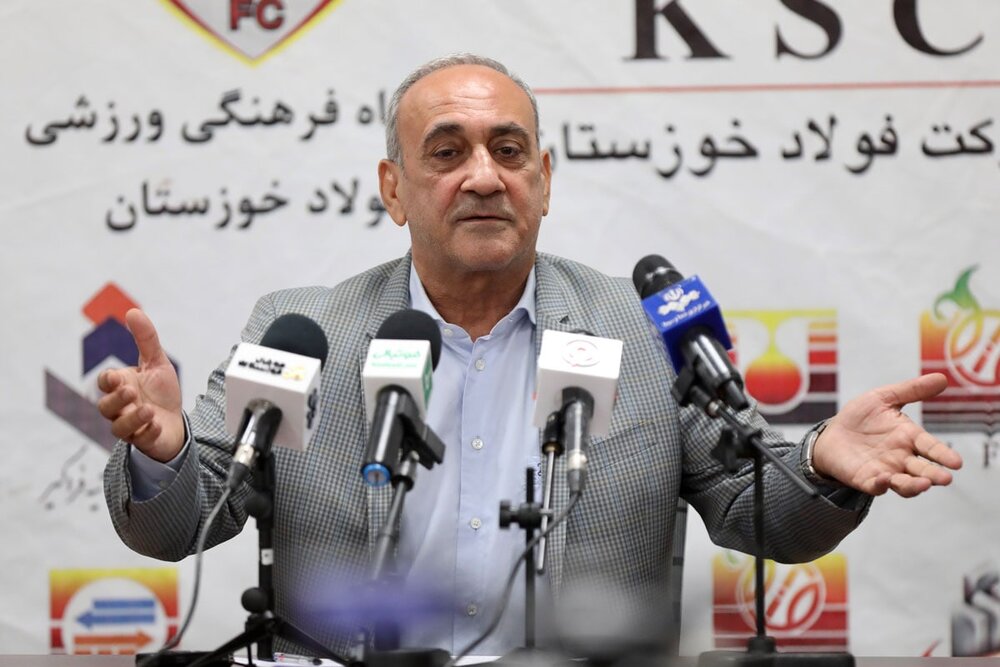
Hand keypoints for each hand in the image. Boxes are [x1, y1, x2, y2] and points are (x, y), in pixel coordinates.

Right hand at [97, 309, 184, 461]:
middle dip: (115, 400)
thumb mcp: (157, 363)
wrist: (176, 420)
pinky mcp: (145, 440)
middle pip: (104, 407)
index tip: (118, 377)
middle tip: (131, 391)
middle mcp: (121, 408)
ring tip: (147, 410)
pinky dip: (147, 433)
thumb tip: (133, 311)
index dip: (108, 380)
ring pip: (118, 427)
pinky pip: (140, 441)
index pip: (104, 383)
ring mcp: (131, 426)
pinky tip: (157, 424)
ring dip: (131, 419)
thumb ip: (146, 339)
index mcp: (121, 386)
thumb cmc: (160, 392)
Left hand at [811, 373, 962, 497]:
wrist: (832, 434)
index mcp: (909, 438)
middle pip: (922, 470)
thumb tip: (942, 377)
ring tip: (924, 484)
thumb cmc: (860, 417)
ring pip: (905, 484)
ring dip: (914, 486)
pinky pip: (875, 486)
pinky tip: (884, 480)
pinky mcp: (866, 480)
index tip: (957, 462)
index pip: (930, 447)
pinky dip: (881, 485)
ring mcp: (885, 471)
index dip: (943, 455)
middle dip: (934, 475)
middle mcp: (901, 458)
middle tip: (945, 478)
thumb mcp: (884, 398)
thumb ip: (911, 390)